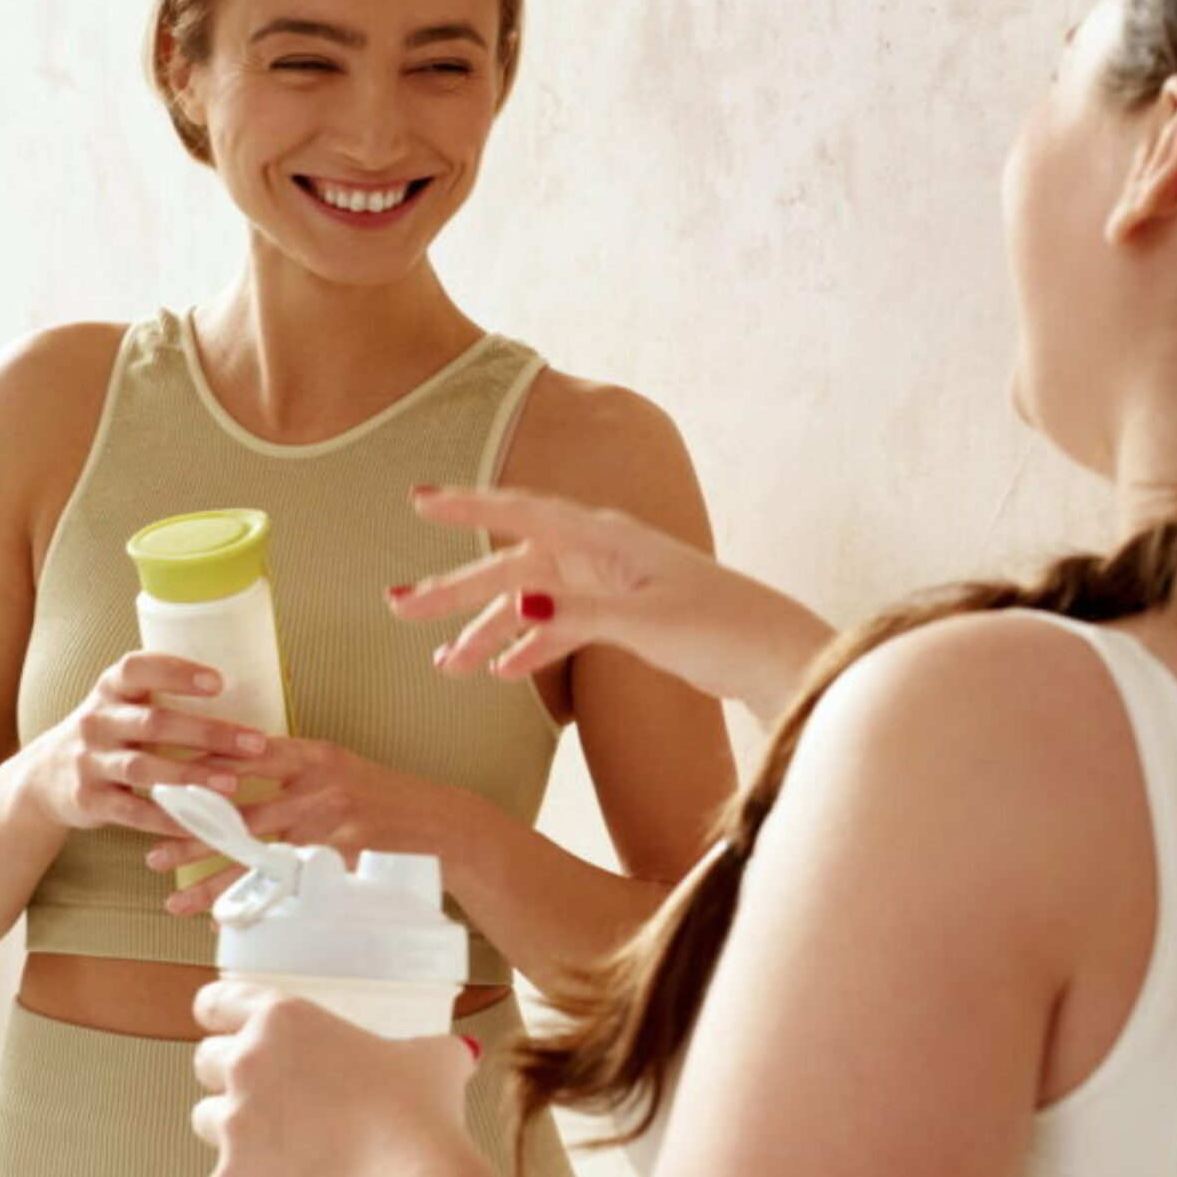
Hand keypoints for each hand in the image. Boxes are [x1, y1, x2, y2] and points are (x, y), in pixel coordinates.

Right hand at [21, 650, 271, 843]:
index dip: (176, 673)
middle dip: (207, 733)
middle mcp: (97, 721)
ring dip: (191, 777)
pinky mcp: (90, 800)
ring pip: (144, 769)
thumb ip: (166, 696)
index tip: (218, 682)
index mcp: (110, 689)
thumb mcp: (124, 703)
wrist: (46, 776)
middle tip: (254, 742)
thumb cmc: (110, 732)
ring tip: (232, 784)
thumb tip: (250, 687)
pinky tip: (201, 822)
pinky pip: (134, 812)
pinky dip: (169, 819)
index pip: (138, 670)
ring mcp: (90, 761)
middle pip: (153, 723)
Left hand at [143, 735, 460, 914]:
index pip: (242, 757)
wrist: (445, 826)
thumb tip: (232, 779)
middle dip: (192, 836)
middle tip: (154, 854)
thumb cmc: (386, 799)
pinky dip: (256, 904)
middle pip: (240, 813)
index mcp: (312, 755)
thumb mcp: (340, 768)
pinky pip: (290, 887)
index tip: (160, 790)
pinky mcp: (345, 861)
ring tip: (176, 898)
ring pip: (258, 857)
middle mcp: (318, 786)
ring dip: (212, 880)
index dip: (198, 775)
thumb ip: (292, 770)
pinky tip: (230, 918)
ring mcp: (332, 826)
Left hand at [188, 978, 481, 1176]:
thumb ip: (434, 1049)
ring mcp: (234, 1124)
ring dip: (234, 1135)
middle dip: (230, 1080)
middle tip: (270, 1100)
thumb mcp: (434, 1059)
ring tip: (279, 1151)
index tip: (219, 1026)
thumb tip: (463, 1053)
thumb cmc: (420, 1113)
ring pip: (205, 1122)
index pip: (218, 1002)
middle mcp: (247, 1063)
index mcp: (284, 1020)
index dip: (218, 1015)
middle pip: (205, 1062)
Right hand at [387, 482, 833, 719]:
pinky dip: (529, 647)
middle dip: (457, 587)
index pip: (525, 514)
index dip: (468, 506)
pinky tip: (501, 674)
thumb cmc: (725, 630)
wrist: (779, 658)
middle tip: (397, 606)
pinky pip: (559, 626)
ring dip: (487, 629)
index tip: (417, 501)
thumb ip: (580, 613)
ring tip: (444, 663)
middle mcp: (604, 552)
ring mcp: (610, 583)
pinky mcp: (621, 614)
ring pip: (532, 601)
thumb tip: (519, 605)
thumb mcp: (648, 623)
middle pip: (516, 564)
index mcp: (609, 539)